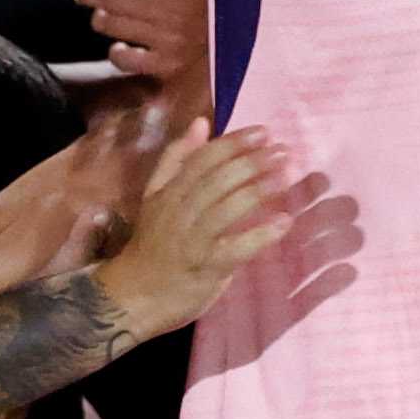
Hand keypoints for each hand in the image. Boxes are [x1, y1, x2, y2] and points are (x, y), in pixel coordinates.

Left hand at [76, 0, 211, 83]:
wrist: (252, 40)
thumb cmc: (224, 0)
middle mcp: (169, 11)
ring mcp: (167, 41)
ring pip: (116, 26)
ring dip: (100, 18)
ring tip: (98, 14)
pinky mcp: (168, 66)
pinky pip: (129, 61)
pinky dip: (117, 53)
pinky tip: (118, 47)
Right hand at [96, 125, 316, 330]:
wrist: (133, 296)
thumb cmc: (152, 245)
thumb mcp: (156, 196)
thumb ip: (177, 160)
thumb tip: (200, 122)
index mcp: (169, 192)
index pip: (203, 159)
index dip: (233, 143)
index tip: (263, 132)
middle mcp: (179, 211)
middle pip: (217, 179)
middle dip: (251, 162)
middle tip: (284, 150)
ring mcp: (192, 240)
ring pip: (226, 208)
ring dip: (258, 190)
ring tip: (286, 176)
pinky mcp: (206, 267)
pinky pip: (235, 248)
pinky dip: (260, 235)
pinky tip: (284, 222)